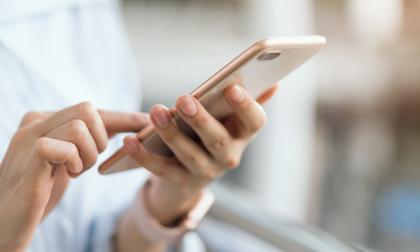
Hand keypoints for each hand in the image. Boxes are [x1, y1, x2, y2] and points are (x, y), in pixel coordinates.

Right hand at [0, 102, 147, 251]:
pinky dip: (74, 161)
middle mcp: (34, 122)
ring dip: (87, 154)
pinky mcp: (29, 159)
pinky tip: (65, 175)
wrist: (5, 222)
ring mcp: (28, 138)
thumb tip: (125, 127)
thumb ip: (84, 141)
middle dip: (99, 139)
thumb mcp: (66, 160)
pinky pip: (65, 145)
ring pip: (79, 126)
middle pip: (88, 110)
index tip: (145, 123)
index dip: (122, 117)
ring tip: (73, 171)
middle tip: (86, 162)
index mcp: (44, 119)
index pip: (91, 110)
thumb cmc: (39, 191)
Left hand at [123, 84, 277, 225]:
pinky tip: (130, 141)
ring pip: (189, 155)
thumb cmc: (212, 133)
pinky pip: (161, 170)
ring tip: (155, 112)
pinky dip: (144, 156)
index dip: (246, 106)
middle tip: (184, 99)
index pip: (255, 122)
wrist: (192, 175)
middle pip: (218, 140)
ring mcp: (205, 172)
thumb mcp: (229, 119)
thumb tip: (275, 83)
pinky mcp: (179, 181)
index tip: (232, 88)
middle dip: (202, 120)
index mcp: (242, 135)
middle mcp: (229, 157)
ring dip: (172, 134)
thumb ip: (248, 100)